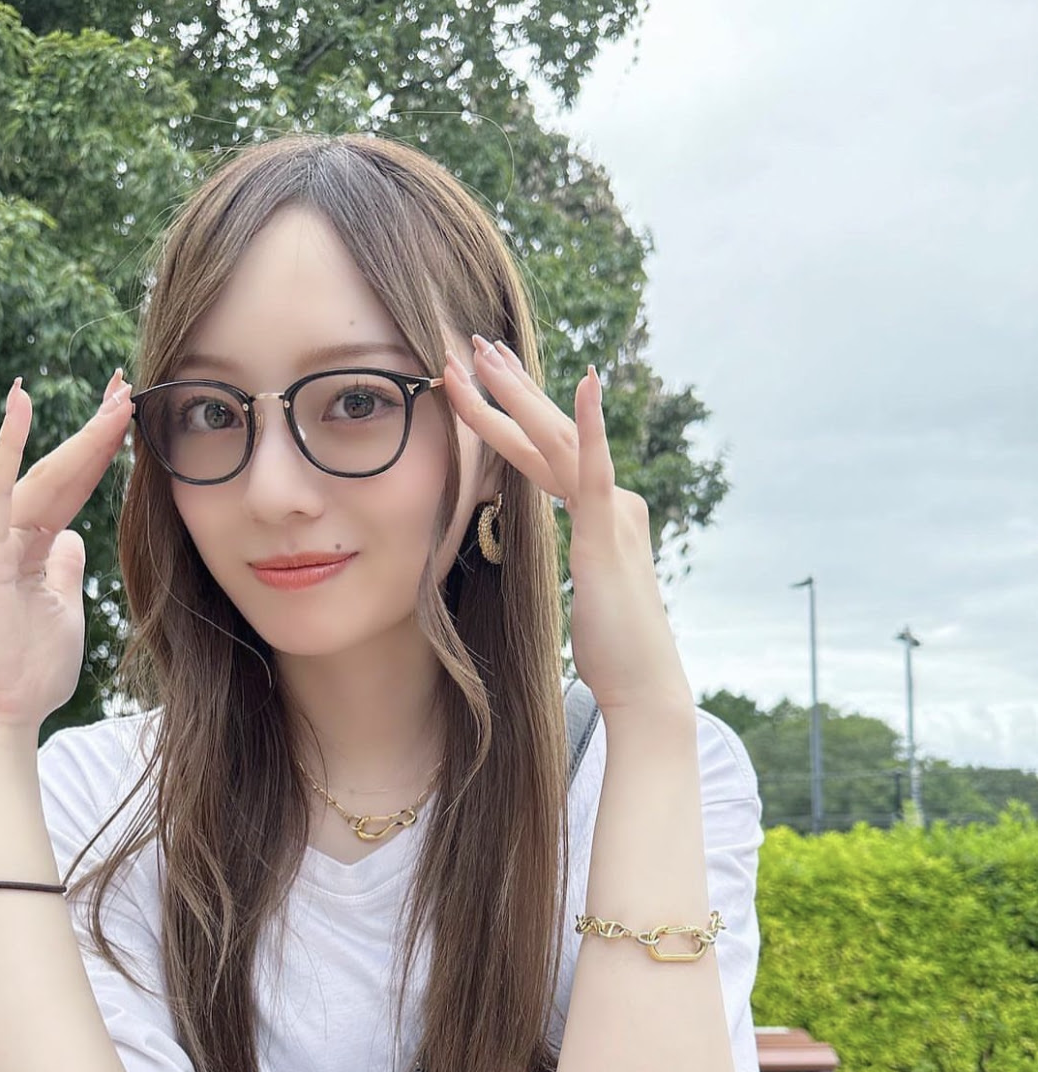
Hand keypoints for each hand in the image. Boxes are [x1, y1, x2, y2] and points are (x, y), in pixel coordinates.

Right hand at [0, 370, 132, 741]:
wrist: (0, 713)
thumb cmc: (29, 670)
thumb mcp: (63, 610)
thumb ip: (64, 569)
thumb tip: (72, 539)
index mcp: (33, 545)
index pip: (74, 485)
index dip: (101, 449)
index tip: (130, 411)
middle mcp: (10, 533)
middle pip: (62, 469)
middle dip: (98, 429)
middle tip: (128, 384)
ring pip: (43, 475)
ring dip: (79, 435)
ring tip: (113, 396)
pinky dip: (8, 447)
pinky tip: (19, 402)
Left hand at [442, 336, 693, 718]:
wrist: (644, 682)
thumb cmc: (613, 647)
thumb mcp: (584, 591)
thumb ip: (575, 557)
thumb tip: (560, 550)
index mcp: (601, 514)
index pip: (546, 454)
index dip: (513, 415)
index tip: (483, 380)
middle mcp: (613, 502)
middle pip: (548, 434)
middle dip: (508, 388)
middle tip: (473, 344)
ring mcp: (614, 513)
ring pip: (558, 442)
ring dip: (520, 395)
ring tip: (486, 354)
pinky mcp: (611, 533)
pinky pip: (596, 471)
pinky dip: (591, 426)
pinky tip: (586, 383)